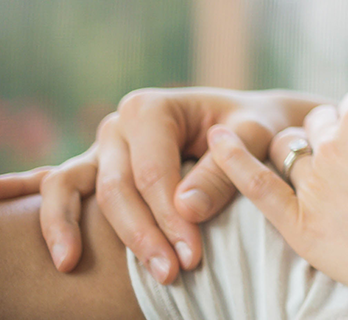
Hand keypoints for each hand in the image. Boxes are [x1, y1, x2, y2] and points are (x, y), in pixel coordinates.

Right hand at [0, 87, 320, 283]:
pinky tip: (65, 257)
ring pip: (77, 191)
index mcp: (152, 109)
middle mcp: (119, 125)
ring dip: (80, 232)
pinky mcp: (95, 170)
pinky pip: (64, 192)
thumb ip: (223, 172)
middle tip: (170, 273)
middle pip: (117, 188)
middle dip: (142, 235)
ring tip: (82, 266)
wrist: (248, 127)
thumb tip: (186, 210)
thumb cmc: (253, 130)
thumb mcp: (255, 140)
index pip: (153, 173)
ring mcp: (103, 148)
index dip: (169, 218)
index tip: (191, 256)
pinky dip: (57, 220)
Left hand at [208, 89, 347, 309]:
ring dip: (297, 157)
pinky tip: (216, 140)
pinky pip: (255, 185)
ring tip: (313, 175)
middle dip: (329, 140)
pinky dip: (231, 160)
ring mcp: (314, 182)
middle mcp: (335, 142)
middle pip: (317, 128)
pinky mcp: (299, 223)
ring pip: (288, 153)